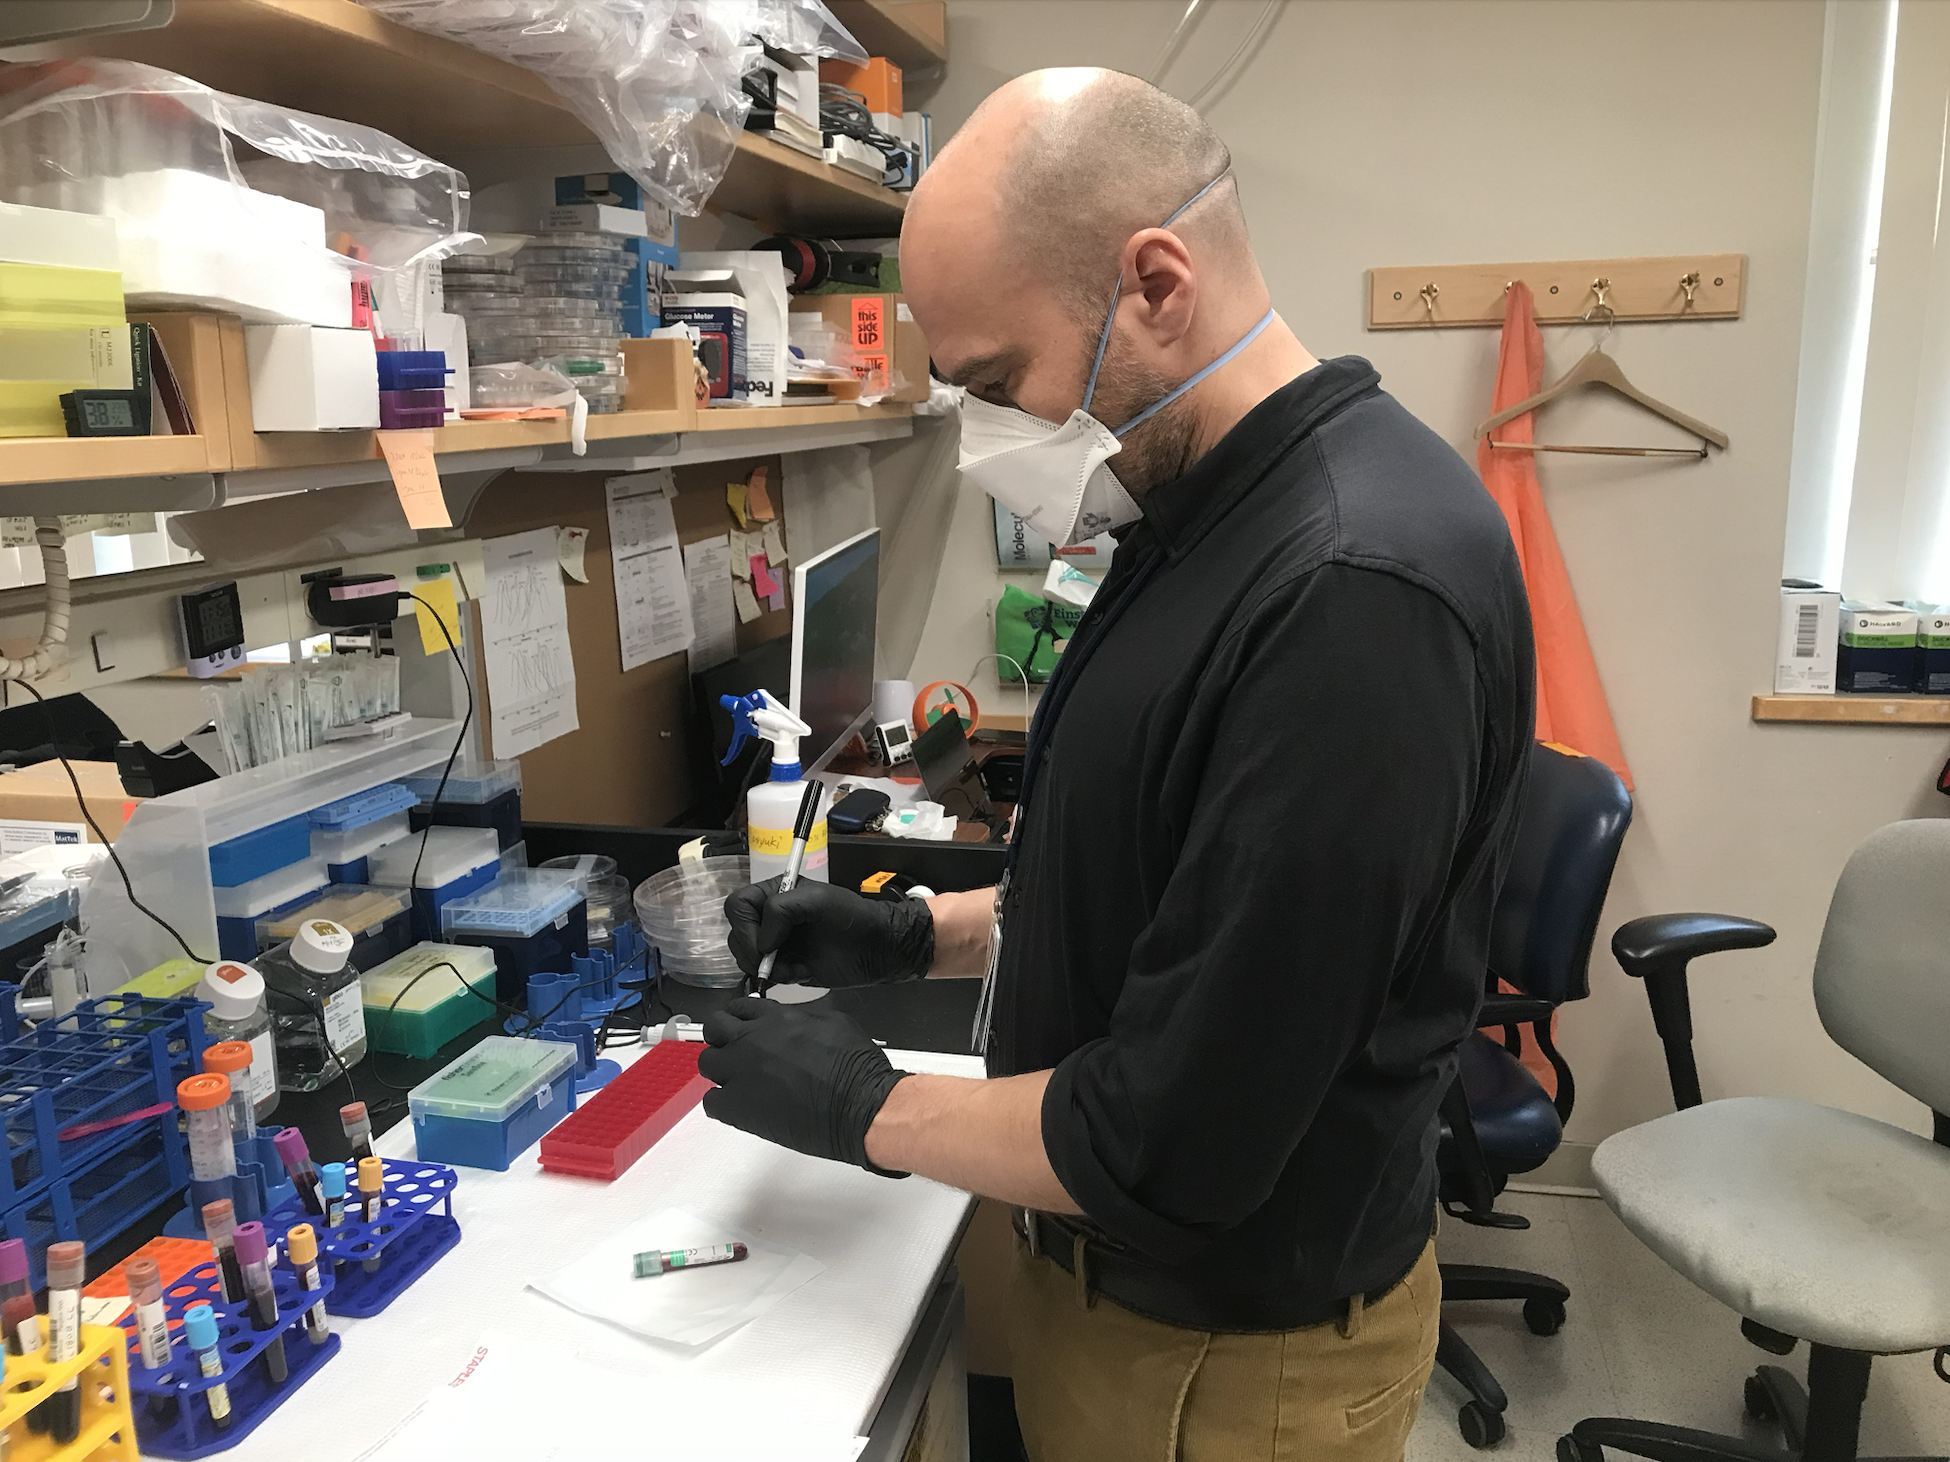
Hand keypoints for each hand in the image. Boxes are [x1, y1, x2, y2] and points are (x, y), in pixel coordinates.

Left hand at [698, 998, 908, 1175]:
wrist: (858, 1106)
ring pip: (707, 1062)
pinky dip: (722, 1102)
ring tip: (737, 1079)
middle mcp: (752, 1040)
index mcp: (777, 1019)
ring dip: (720, 1067)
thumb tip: (794, 1022)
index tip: (743, 1026)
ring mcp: (740, 1073)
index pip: (741, 1008)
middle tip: (734, 1049)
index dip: (740, 1017)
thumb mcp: (834, 1023)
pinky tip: (740, 1105)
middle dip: (722, 1036)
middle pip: (715, 1027)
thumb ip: (804, 1019)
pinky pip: (711, 1100)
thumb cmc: (856, 1068)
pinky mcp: (738, 1106)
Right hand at [724, 877, 933, 986]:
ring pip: (745, 959)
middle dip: (754, 953)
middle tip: (778, 962)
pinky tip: (800, 974)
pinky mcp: (784, 967)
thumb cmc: (853, 918)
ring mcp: (776, 943)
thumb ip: (782, 909)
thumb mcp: (819, 900)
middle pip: (737, 935)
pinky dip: (777, 979)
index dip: (747, 927)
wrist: (878, 949)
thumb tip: (762, 942)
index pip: (738, 906)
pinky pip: (761, 977)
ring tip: (796, 967)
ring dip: (768, 968)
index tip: (768, 944)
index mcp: (775, 894)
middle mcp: (770, 918)